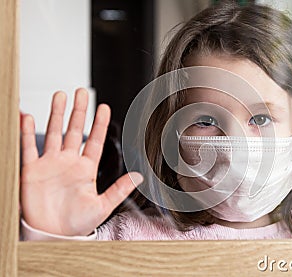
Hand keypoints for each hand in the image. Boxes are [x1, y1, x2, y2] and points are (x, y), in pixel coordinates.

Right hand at [20, 88, 142, 235]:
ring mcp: (50, 164)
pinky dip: (27, 132)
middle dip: (78, 111)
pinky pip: (28, 147)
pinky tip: (29, 116)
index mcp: (86, 169)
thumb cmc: (77, 223)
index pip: (94, 141)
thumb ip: (119, 189)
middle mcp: (68, 162)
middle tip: (81, 92)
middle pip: (74, 130)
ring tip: (60, 95)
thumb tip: (140, 176)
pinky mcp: (31, 170)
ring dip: (56, 114)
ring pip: (53, 132)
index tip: (104, 106)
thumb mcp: (103, 206)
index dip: (99, 124)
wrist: (52, 234)